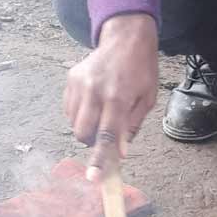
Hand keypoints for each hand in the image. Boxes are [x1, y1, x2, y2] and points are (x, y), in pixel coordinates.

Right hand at [63, 13, 158, 173]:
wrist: (126, 38)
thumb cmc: (141, 70)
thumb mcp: (147, 99)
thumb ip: (131, 126)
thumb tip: (120, 152)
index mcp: (118, 98)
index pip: (106, 135)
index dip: (99, 158)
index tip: (93, 177)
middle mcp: (95, 91)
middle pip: (82, 132)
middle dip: (90, 142)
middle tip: (103, 135)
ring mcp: (80, 84)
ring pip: (73, 122)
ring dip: (85, 127)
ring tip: (101, 113)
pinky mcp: (71, 79)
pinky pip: (69, 108)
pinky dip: (79, 113)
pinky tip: (93, 102)